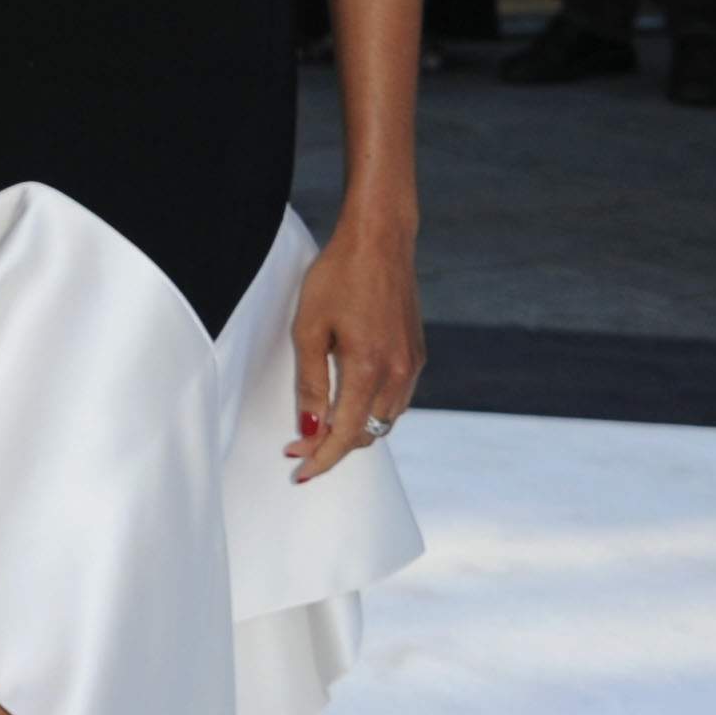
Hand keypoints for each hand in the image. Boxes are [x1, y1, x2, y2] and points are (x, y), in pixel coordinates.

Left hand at [283, 220, 421, 483]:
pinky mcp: (417, 355)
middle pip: (367, 433)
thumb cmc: (338, 277)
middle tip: (298, 448)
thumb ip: (311, 382)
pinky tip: (350, 404)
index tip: (299, 472)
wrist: (380, 242)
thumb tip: (311, 429)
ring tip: (320, 431)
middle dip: (333, 448)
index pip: (345, 434)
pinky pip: (396, 400)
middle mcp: (398, 375)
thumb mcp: (308, 328)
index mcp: (369, 369)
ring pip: (385, 420)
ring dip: (354, 432)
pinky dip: (372, 411)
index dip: (321, 459)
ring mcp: (412, 366)